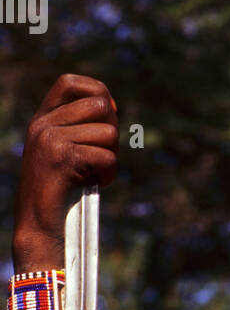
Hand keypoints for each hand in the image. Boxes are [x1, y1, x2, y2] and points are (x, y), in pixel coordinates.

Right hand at [12, 73, 118, 270]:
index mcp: (42, 119)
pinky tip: (96, 185)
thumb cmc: (58, 192)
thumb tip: (112, 105)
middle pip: (101, 105)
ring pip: (109, 133)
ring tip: (95, 174)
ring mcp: (49, 139)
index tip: (108, 114)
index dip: (97, 91)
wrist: (38, 227)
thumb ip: (79, 127)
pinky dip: (109, 174)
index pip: (69, 82)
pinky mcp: (60, 159)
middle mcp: (42, 124)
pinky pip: (106, 156)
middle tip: (102, 156)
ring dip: (111, 158)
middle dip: (113, 131)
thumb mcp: (64, 151)